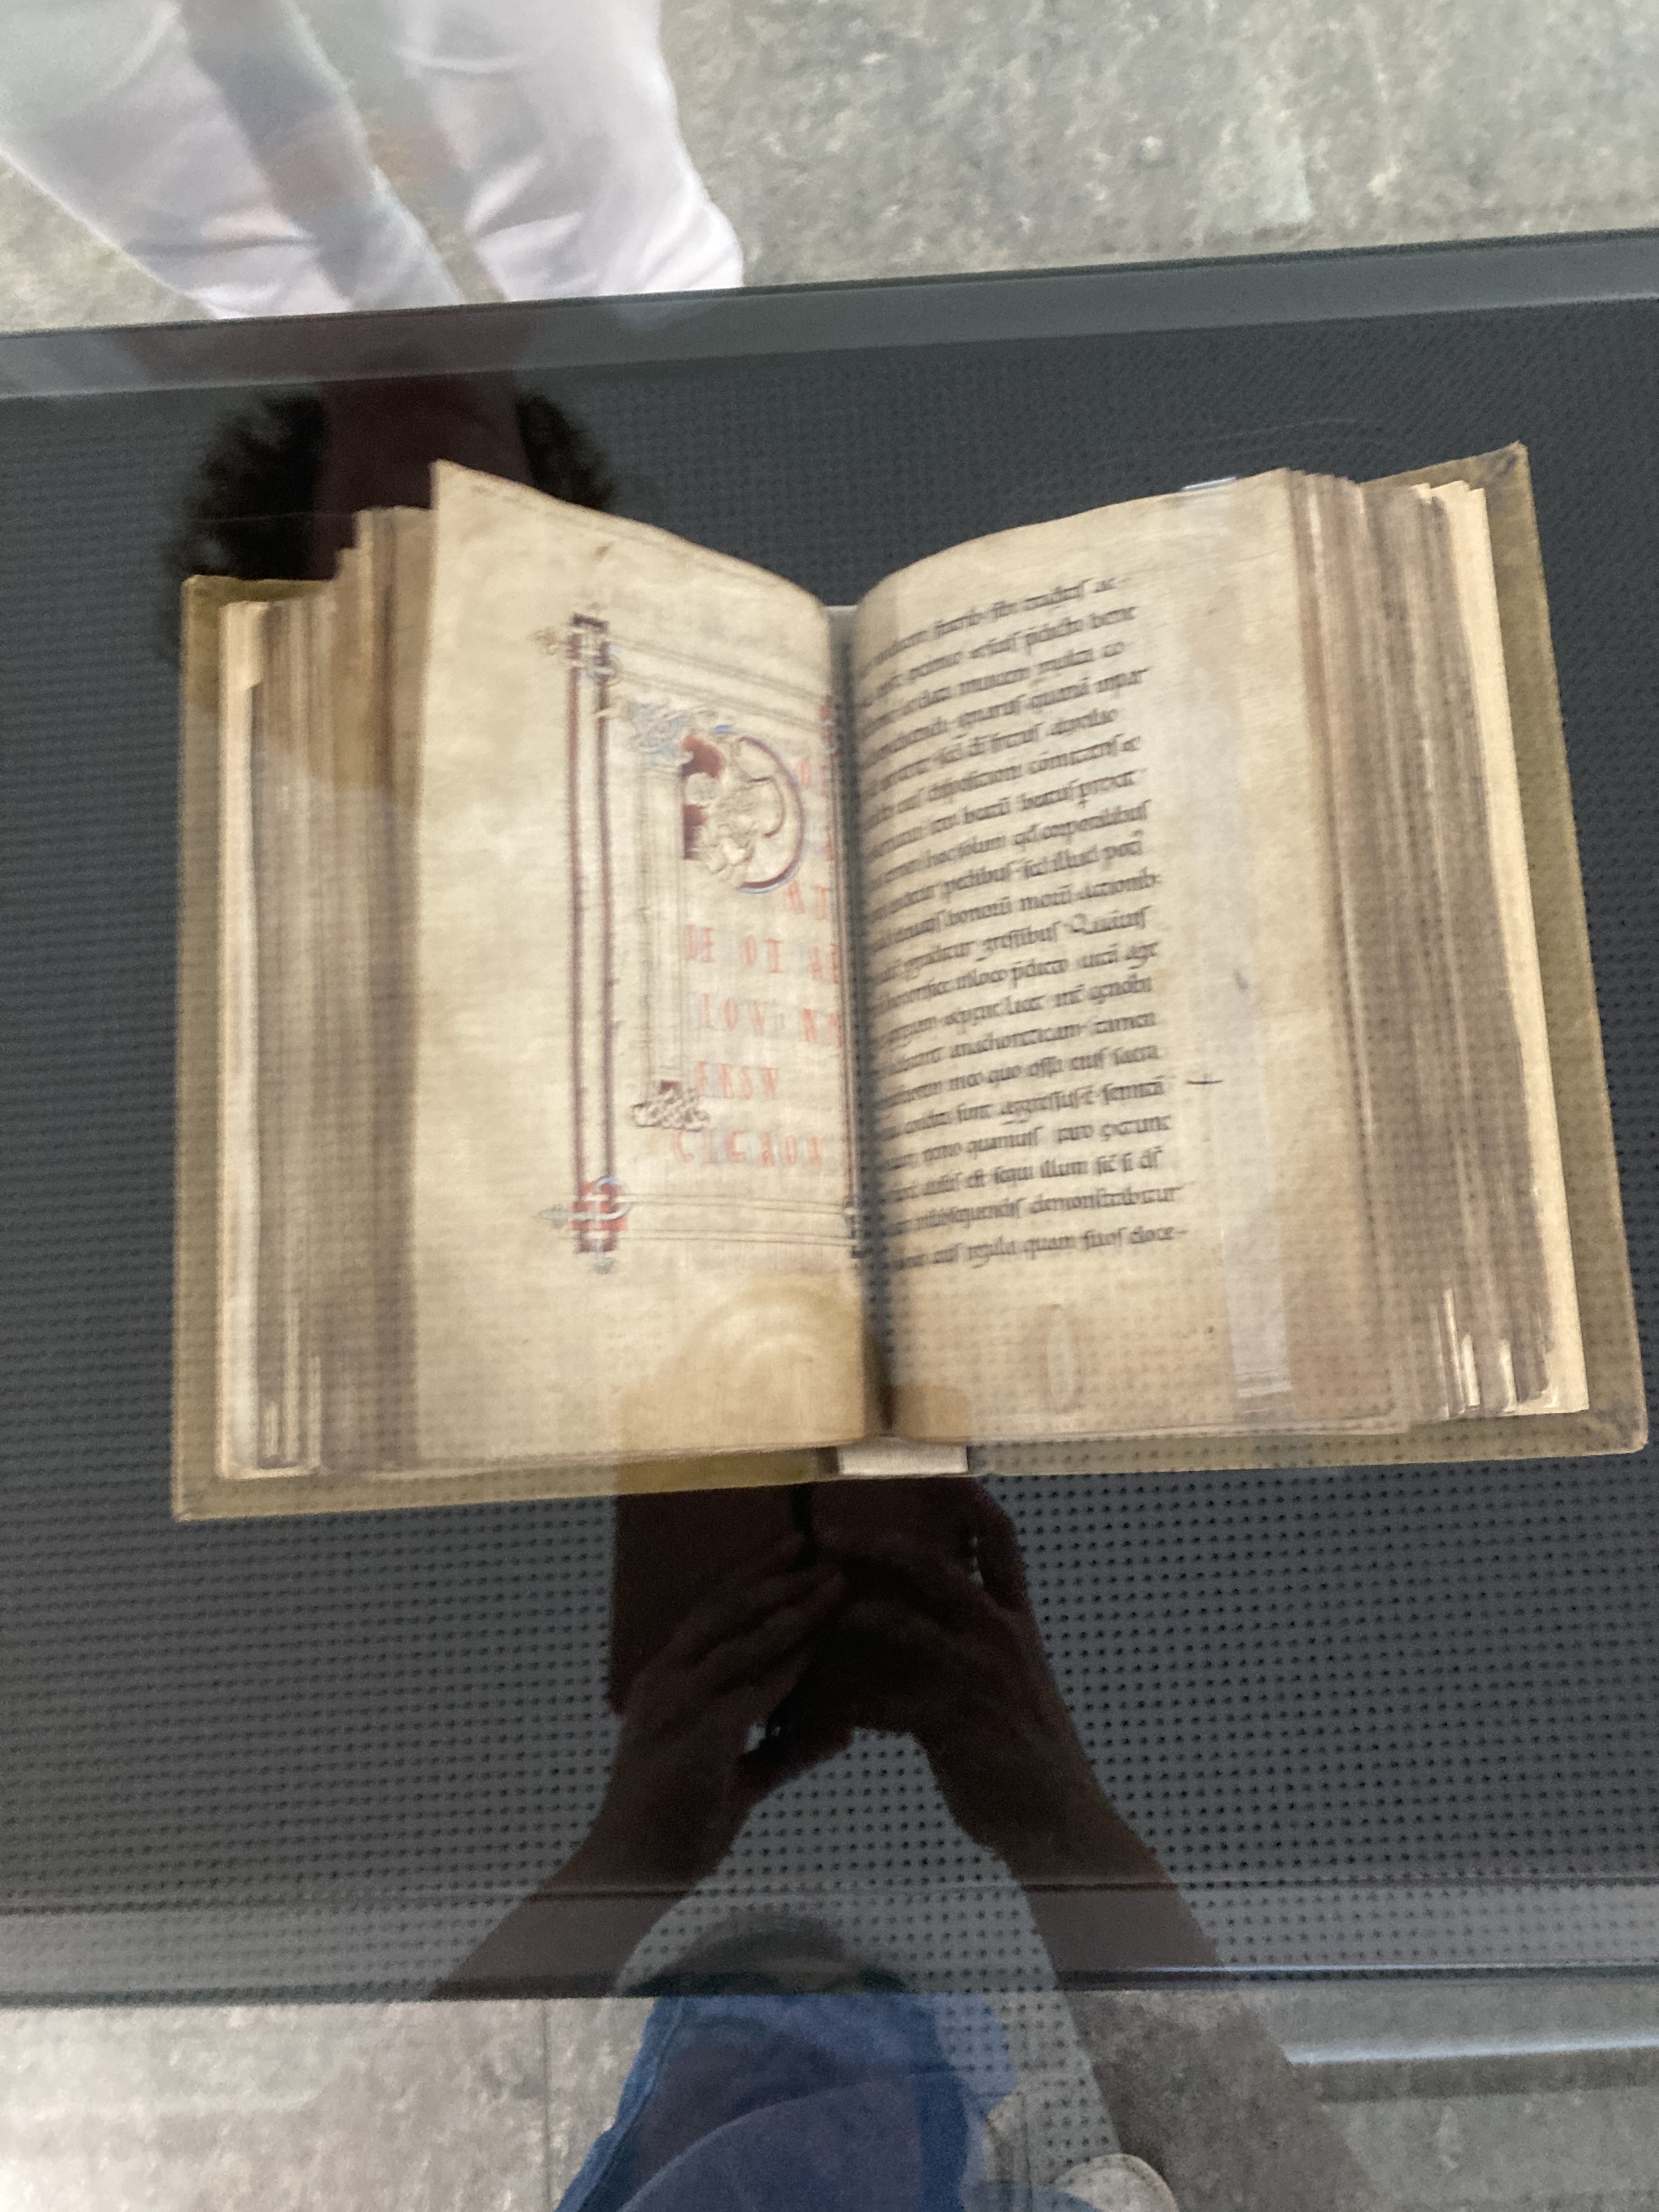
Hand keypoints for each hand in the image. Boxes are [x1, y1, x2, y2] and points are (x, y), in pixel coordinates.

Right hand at [554, 1533, 849, 1893]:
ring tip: (832, 1584)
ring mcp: (674, 1707)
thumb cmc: (675, 1829)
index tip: (796, 1550)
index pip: (713, 1612)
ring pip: (738, 1641)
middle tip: (822, 1549)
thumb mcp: (740, 1780)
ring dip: (790, 1609)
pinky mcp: (693, 1739)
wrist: (626, 1879)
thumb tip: (844, 1729)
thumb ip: (788, 1752)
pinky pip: (748, 1692)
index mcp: (665, 1681)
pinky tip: (818, 1647)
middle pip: (725, 1610)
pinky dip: (786, 1667)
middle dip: (776, 1576)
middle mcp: (664, 1682)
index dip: (755, 1576)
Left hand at [817, 1489, 1160, 1883]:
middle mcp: (1001, 1634)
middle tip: (824, 1536)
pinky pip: (880, 1701)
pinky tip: (803, 1712)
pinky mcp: (953, 1721)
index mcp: (1017, 1619)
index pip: (1000, 1539)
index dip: (967, 1500)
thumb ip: (985, 1642)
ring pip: (898, 1622)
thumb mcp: (1020, 1680)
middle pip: (932, 1563)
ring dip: (841, 1617)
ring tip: (799, 1618)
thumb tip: (942, 1614)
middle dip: (872, 1544)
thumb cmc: (1031, 1754)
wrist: (1061, 1822)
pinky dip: (837, 1703)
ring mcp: (978, 1674)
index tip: (929, 1473)